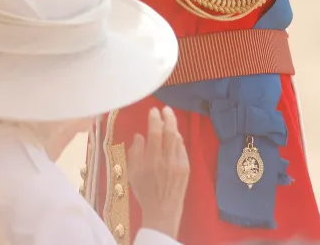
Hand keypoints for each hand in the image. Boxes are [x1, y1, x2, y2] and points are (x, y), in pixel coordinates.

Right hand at [127, 106, 189, 239]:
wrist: (162, 210)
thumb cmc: (144, 191)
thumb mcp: (133, 172)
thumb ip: (135, 152)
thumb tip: (140, 135)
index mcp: (151, 161)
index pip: (155, 133)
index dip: (154, 120)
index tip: (153, 111)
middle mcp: (166, 160)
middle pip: (170, 132)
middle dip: (168, 117)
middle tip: (165, 109)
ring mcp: (178, 163)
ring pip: (177, 139)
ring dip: (173, 127)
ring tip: (169, 120)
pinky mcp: (186, 167)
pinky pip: (182, 148)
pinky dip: (177, 140)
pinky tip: (174, 137)